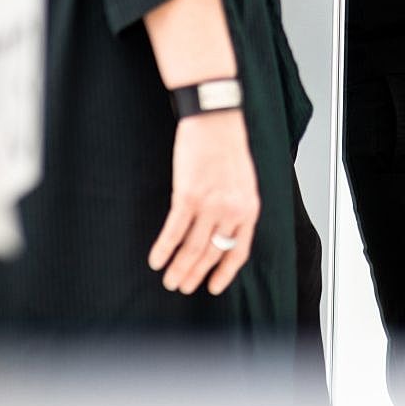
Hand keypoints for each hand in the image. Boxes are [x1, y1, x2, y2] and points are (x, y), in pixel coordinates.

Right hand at [147, 109, 259, 295]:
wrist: (216, 118)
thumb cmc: (228, 147)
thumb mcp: (244, 181)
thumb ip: (238, 207)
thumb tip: (224, 234)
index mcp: (249, 208)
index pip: (238, 251)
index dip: (224, 272)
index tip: (212, 287)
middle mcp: (232, 211)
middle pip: (212, 253)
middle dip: (195, 274)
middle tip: (183, 287)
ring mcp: (210, 204)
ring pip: (192, 248)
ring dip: (178, 268)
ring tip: (169, 281)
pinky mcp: (188, 196)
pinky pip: (174, 231)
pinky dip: (164, 249)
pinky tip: (156, 261)